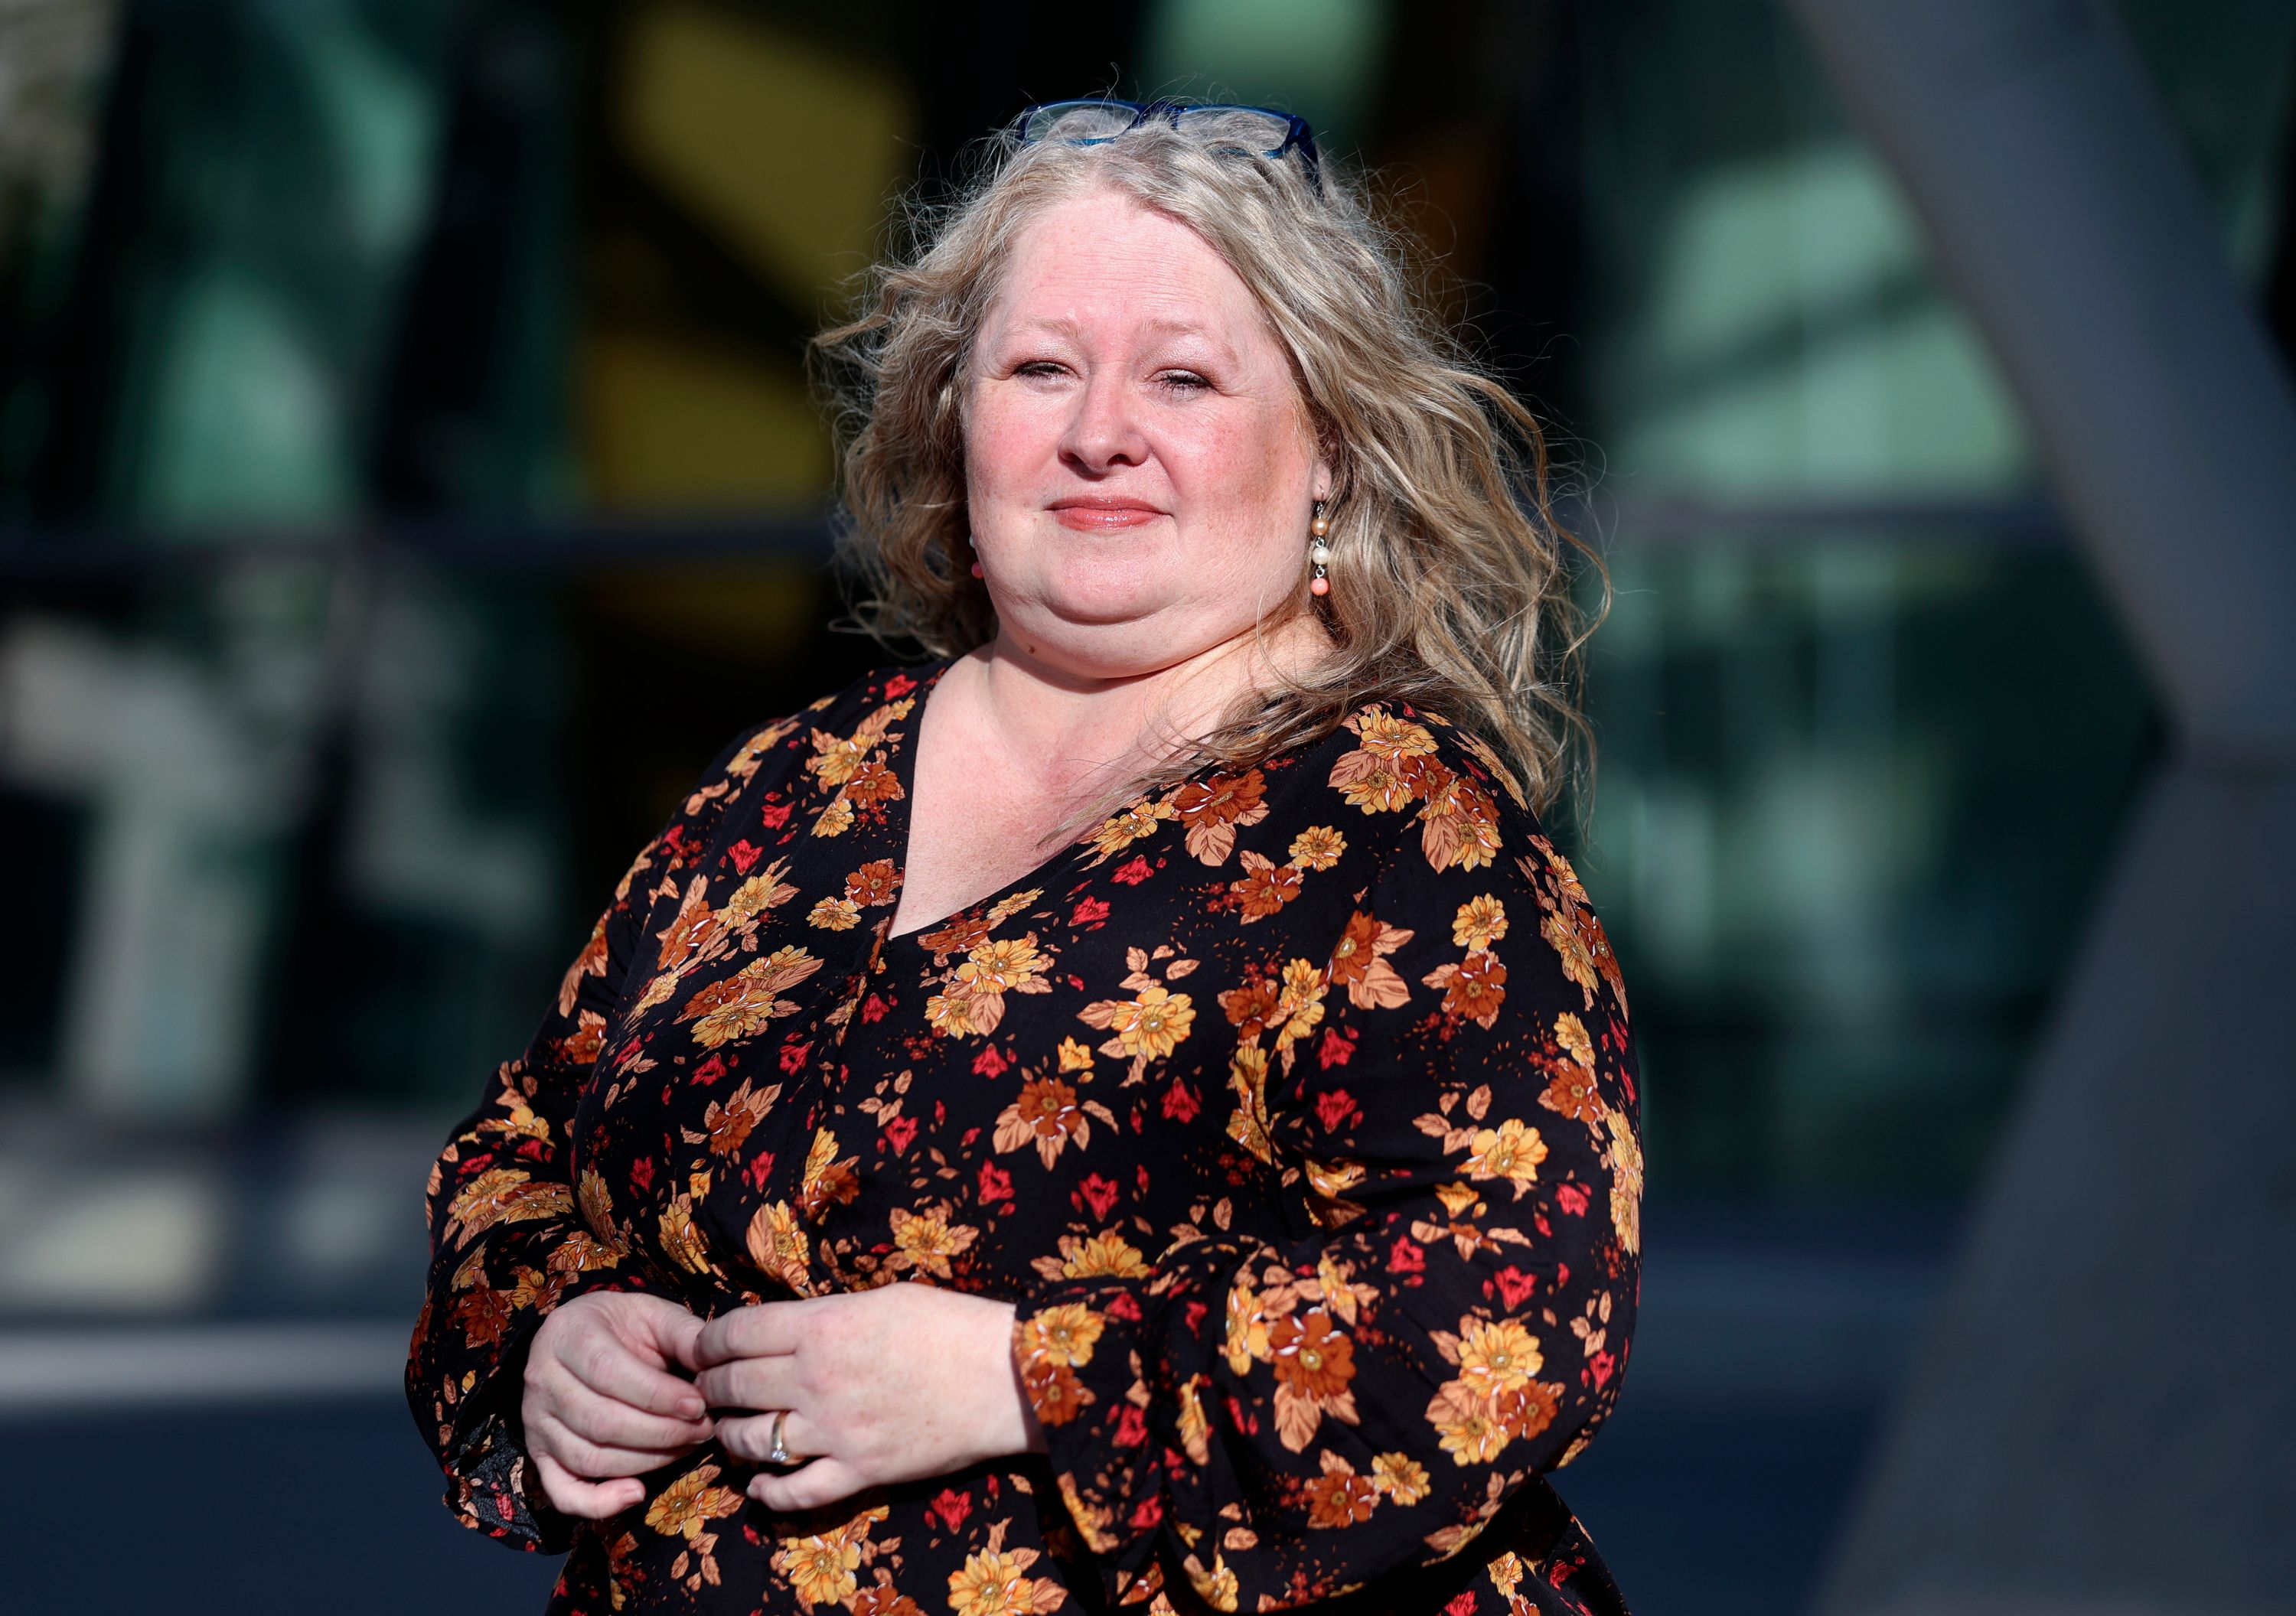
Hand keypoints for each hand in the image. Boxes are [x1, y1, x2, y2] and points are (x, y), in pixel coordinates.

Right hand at [522, 1290, 714, 1518]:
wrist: (582, 1336)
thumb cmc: (625, 1327)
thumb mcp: (655, 1315)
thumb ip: (684, 1334)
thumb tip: (714, 1367)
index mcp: (567, 1333)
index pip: (609, 1373)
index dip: (658, 1396)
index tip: (699, 1405)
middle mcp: (542, 1380)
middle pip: (600, 1422)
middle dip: (661, 1433)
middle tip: (703, 1429)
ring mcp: (536, 1422)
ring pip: (588, 1458)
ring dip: (646, 1461)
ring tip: (686, 1446)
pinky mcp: (540, 1456)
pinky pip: (562, 1492)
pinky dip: (599, 1503)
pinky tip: (636, 1493)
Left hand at [691, 1284, 1043, 1512]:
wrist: (1006, 1376)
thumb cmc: (951, 1325)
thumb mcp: (882, 1298)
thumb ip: (828, 1314)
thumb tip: (788, 1326)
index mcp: (823, 1327)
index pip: (736, 1333)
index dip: (708, 1341)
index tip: (701, 1347)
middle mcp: (818, 1379)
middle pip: (734, 1387)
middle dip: (709, 1388)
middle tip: (705, 1389)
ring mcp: (836, 1431)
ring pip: (753, 1442)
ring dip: (730, 1438)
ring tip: (727, 1432)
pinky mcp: (860, 1471)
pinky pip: (796, 1493)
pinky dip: (768, 1494)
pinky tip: (759, 1486)